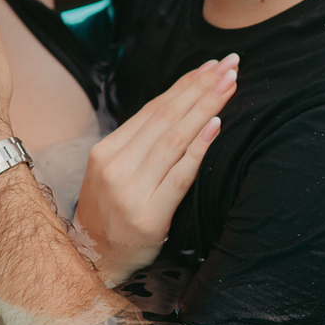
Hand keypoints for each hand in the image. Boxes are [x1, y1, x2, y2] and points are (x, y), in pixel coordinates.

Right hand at [73, 56, 238, 285]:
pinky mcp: (150, 215)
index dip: (184, 85)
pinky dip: (199, 147)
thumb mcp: (114, 173)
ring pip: (175, 139)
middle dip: (201, 88)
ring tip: (230, 85)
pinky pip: (180, 175)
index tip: (210, 66)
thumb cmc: (110, 214)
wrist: (94, 260)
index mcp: (106, 152)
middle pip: (166, 118)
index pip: (152, 110)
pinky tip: (216, 124)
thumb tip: (179, 107)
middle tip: (230, 64)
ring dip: (205, 107)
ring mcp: (132, 191)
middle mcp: (117, 167)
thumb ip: (140, 144)